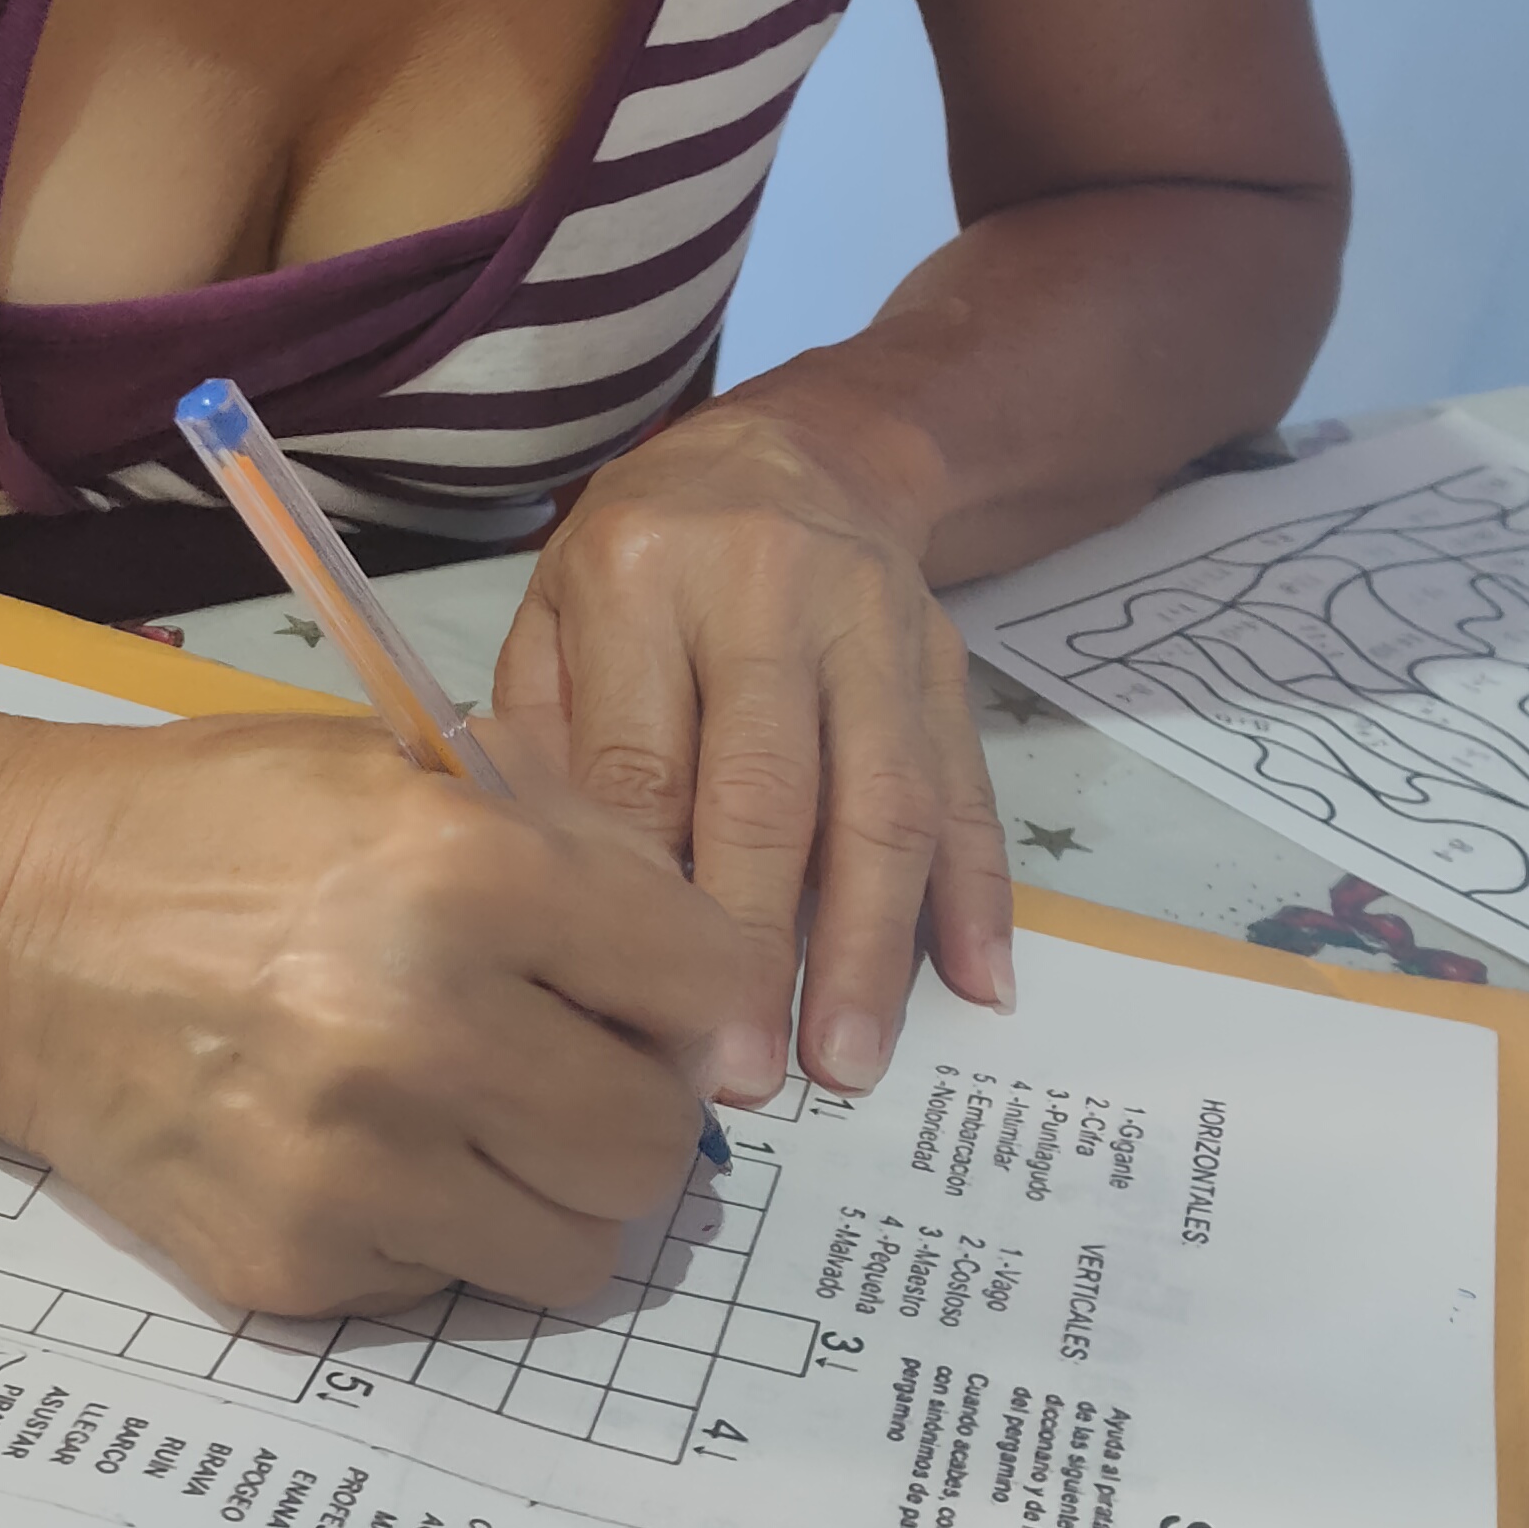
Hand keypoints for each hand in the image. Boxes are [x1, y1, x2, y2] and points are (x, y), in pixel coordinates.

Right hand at [0, 708, 749, 1320]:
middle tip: (578, 1068)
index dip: (704, 992)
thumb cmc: (210, 828)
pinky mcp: (293, 1267)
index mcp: (463, 877)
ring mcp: (352, 1170)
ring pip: (579, 1249)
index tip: (666, 999)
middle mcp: (419, 1034)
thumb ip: (577, 846)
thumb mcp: (403, 769)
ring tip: (489, 1124)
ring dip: (556, 1191)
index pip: (706, 985)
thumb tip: (709, 971)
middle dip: (639, 1105)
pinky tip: (370, 1150)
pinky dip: (441, 1230)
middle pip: (657, 1145)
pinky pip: (452, 1284)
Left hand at [493, 394, 1012, 1104]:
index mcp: (641, 577)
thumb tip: (554, 903)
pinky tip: (980, 986)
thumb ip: (548, 740)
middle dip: (758, 944)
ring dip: (870, 943)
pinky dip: (978, 891)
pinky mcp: (947, 662)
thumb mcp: (556, 610)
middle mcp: (767, 591)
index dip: (644, 897)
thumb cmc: (644, 559)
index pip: (643, 760)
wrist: (795, 451)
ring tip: (847, 1061)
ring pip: (882, 799)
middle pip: (770, 789)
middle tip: (746, 1076)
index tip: (634, 1017)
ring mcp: (874, 627)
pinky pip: (965, 785)